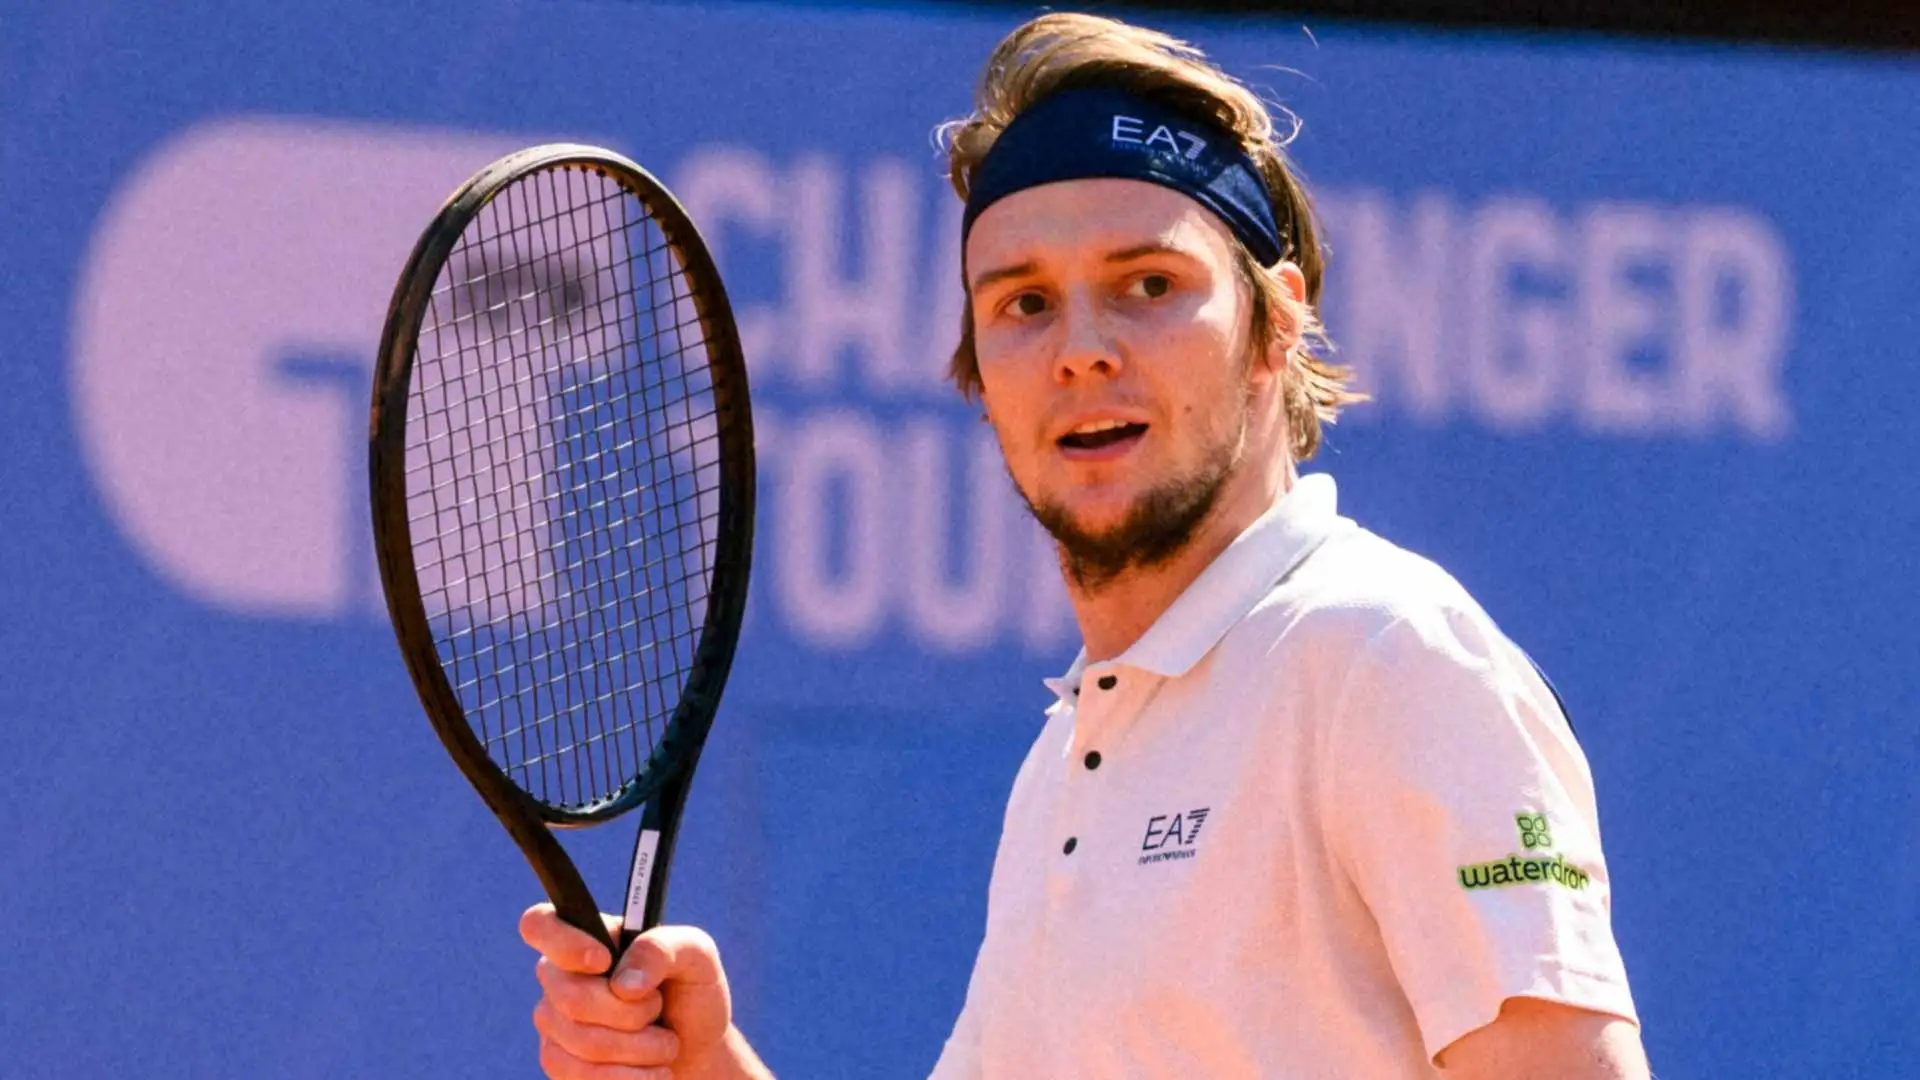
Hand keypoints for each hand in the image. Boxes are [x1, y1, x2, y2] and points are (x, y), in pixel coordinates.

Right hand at [520, 905, 736, 1078]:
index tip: (603, 962)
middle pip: (570, 996)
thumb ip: (662, 949)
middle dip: (631, 1013)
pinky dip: (628, 1077)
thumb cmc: (692, 993)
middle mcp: (561, 976)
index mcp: (589, 937)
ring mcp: (553, 1020)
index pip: (539, 923)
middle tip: (658, 1010)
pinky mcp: (557, 1061)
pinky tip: (651, 1071)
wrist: (696, 1051)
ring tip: (664, 1044)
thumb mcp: (697, 956)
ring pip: (582, 1040)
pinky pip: (580, 1075)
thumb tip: (623, 983)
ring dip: (639, 1048)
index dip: (563, 943)